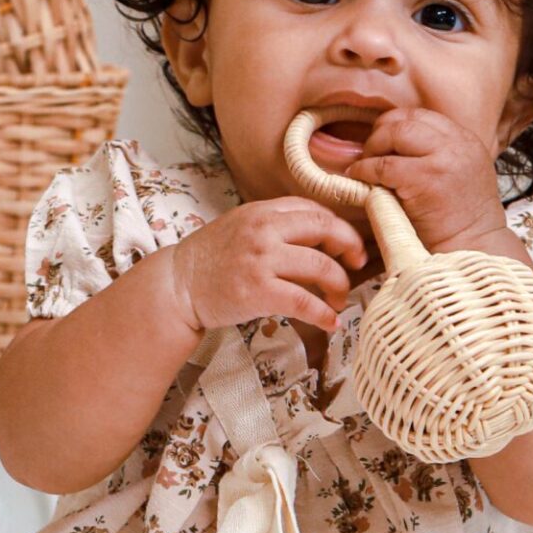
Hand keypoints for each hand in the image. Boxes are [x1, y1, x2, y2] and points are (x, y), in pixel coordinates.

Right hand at [163, 197, 366, 336]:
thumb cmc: (210, 260)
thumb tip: (319, 238)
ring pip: (321, 266)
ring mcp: (261, 259)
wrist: (177, 285)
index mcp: (261, 211)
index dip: (339, 227)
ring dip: (339, 285)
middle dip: (349, 247)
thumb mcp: (241, 227)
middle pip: (325, 229)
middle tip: (356, 266)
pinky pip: (304, 301)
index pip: (314, 210)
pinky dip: (324, 313)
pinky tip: (331, 322)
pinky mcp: (257, 291)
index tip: (348, 246)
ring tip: (340, 300)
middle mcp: (263, 229)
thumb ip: (275, 226)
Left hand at [341, 106, 509, 252]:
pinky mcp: (427, 178)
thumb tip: (390, 149)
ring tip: (365, 167)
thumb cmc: (459, 221)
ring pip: (396, 133)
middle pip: (407, 118)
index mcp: (465, 140)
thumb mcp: (457, 176)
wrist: (474, 248)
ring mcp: (444, 159)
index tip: (381, 144)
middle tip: (368, 154)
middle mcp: (457, 143)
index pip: (422, 116)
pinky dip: (365, 170)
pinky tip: (360, 180)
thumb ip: (433, 156)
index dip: (395, 126)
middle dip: (380, 133)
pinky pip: (384, 165)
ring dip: (373, 148)